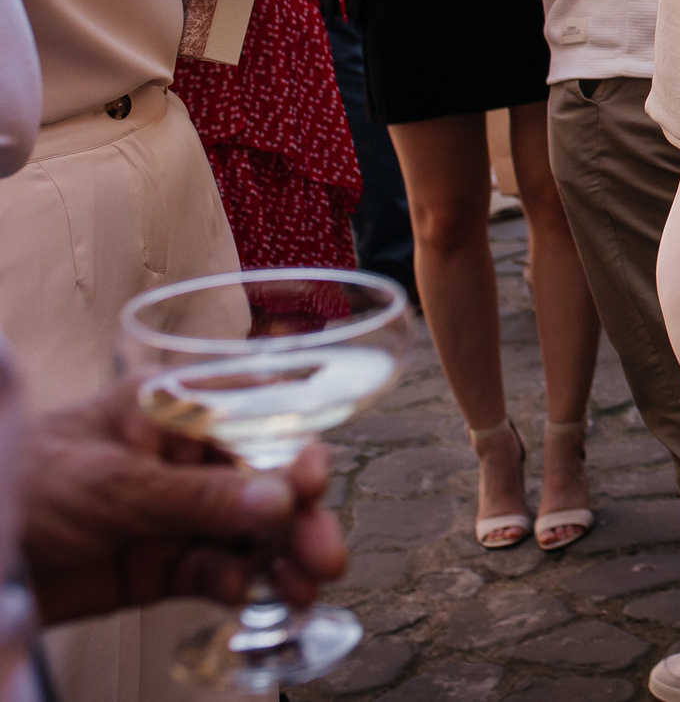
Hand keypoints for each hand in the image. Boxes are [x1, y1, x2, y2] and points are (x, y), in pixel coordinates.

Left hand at [19, 377, 345, 625]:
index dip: (292, 446)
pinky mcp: (163, 565)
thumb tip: (277, 500)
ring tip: (304, 587)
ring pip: (249, 533)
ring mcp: (176, 514)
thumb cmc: (20, 486)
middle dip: (297, 517)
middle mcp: (183, 459)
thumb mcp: (109, 484)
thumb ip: (194, 495)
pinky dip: (242, 586)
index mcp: (171, 410)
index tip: (312, 480)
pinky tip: (256, 598)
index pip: (252, 418)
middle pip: (262, 482)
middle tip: (322, 553)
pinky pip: (218, 572)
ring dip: (281, 558)